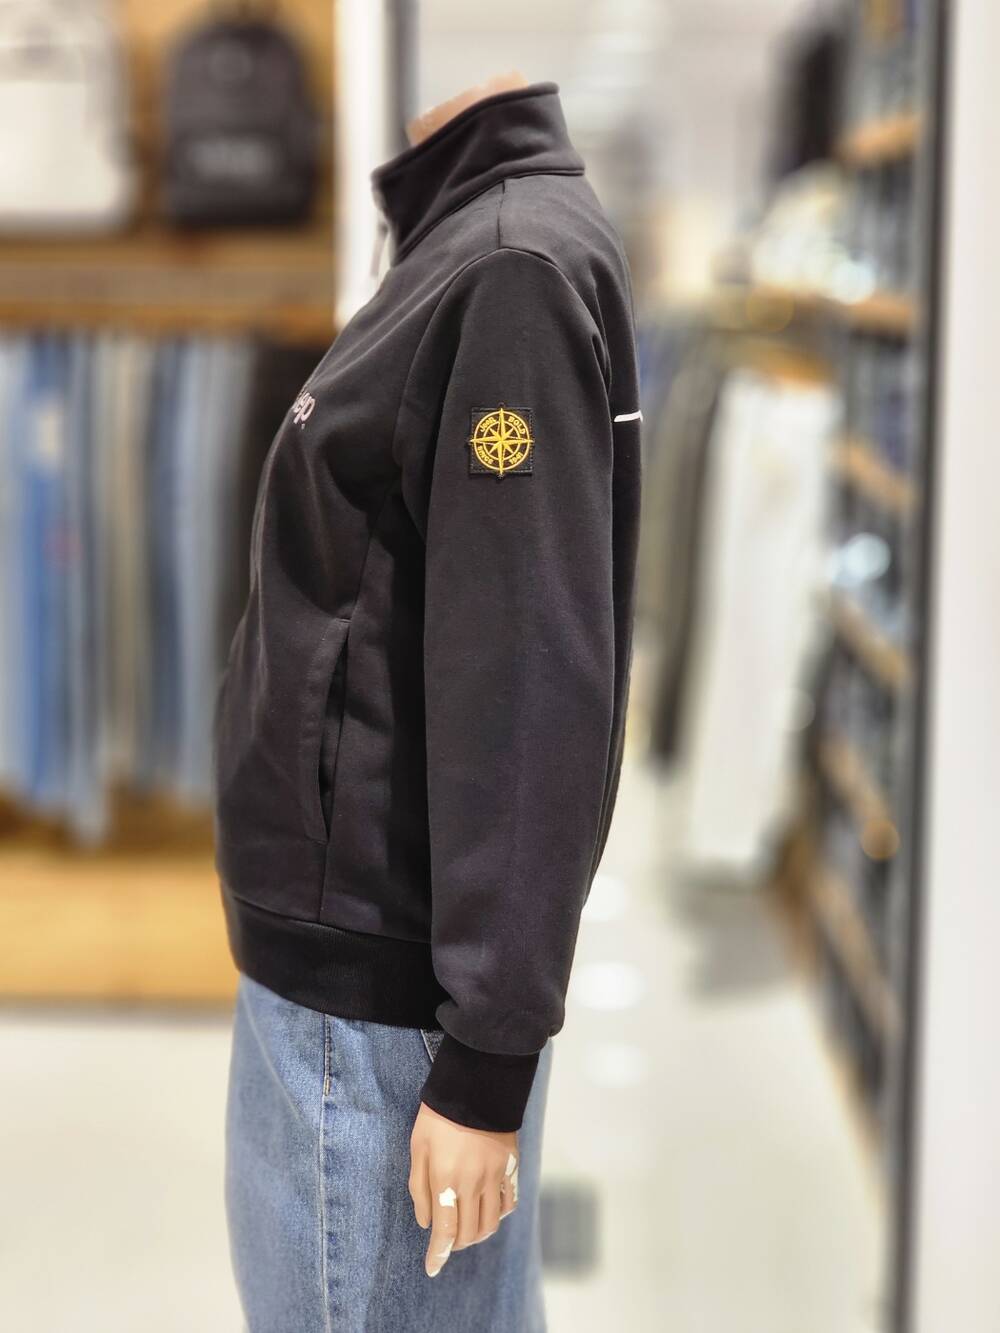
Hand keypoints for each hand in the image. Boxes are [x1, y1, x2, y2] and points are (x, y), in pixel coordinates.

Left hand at [408, 1101, 518, 1277]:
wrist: (476, 1084)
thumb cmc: (438, 1115)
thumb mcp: (418, 1147)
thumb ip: (419, 1188)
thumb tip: (425, 1223)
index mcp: (446, 1179)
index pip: (444, 1231)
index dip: (438, 1255)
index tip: (432, 1268)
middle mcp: (473, 1183)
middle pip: (469, 1233)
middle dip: (456, 1244)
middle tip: (446, 1240)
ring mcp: (495, 1176)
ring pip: (491, 1223)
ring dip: (477, 1234)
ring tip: (466, 1228)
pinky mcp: (511, 1166)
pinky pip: (509, 1202)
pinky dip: (499, 1214)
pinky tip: (488, 1210)